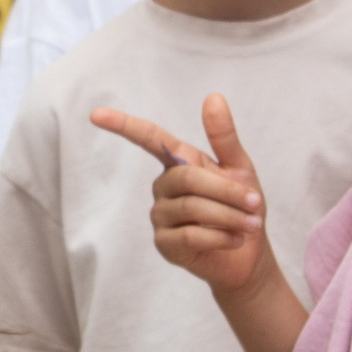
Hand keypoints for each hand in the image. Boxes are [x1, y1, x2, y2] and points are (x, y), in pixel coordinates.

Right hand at [91, 95, 273, 293]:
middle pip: (187, 179)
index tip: (95, 114)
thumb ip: (224, 137)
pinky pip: (190, 235)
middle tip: (255, 203)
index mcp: (178, 162)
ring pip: (191, 208)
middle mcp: (163, 187)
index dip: (123, 125)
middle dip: (226, 191)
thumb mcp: (240, 168)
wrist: (249, 255)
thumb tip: (213, 96)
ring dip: (229, 216)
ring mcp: (160, 216)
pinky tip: (236, 240)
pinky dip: (220, 237)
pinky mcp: (164, 244)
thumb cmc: (243, 208)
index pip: (148, 139)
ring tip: (251, 224)